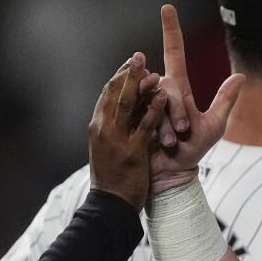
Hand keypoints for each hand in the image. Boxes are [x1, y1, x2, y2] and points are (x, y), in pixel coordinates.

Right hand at [87, 52, 167, 210]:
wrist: (112, 205)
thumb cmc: (113, 177)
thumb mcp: (110, 148)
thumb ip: (117, 127)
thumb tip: (127, 111)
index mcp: (99, 126)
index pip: (106, 94)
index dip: (118, 77)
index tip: (128, 63)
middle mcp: (103, 128)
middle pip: (114, 94)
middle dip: (126, 74)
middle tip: (138, 56)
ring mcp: (116, 139)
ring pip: (127, 105)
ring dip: (139, 86)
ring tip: (151, 70)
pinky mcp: (131, 151)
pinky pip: (144, 125)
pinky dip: (153, 108)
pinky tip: (162, 95)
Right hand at [150, 4, 244, 194]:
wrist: (174, 172)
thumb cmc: (195, 150)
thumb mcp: (215, 126)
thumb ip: (226, 101)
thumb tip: (242, 76)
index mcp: (179, 88)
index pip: (174, 52)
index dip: (171, 30)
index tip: (167, 7)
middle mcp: (160, 90)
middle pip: (166, 85)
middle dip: (176, 112)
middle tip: (183, 134)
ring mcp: (144, 101)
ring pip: (152, 98)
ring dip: (165, 124)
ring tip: (172, 142)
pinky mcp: (131, 114)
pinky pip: (138, 110)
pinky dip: (152, 128)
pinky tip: (156, 142)